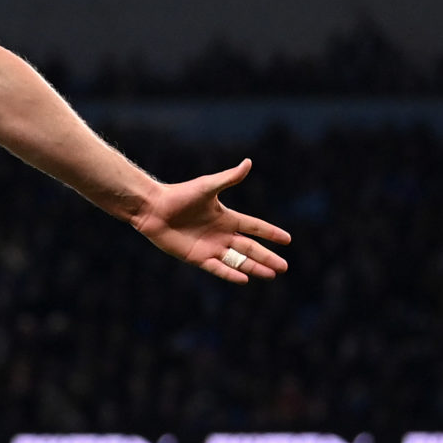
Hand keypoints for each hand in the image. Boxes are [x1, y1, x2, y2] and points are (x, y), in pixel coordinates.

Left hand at [133, 159, 291, 284]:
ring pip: (237, 260)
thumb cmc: (180, 195)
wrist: (153, 208)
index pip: (255, 227)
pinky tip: (245, 280)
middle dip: (267, 257)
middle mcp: (221, 234)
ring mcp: (210, 247)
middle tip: (284, 267)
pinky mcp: (197, 257)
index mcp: (227, 218)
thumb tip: (248, 162)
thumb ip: (229, 178)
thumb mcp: (207, 186)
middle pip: (250, 248)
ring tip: (271, 275)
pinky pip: (217, 268)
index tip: (288, 240)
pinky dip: (230, 274)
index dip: (271, 233)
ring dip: (254, 268)